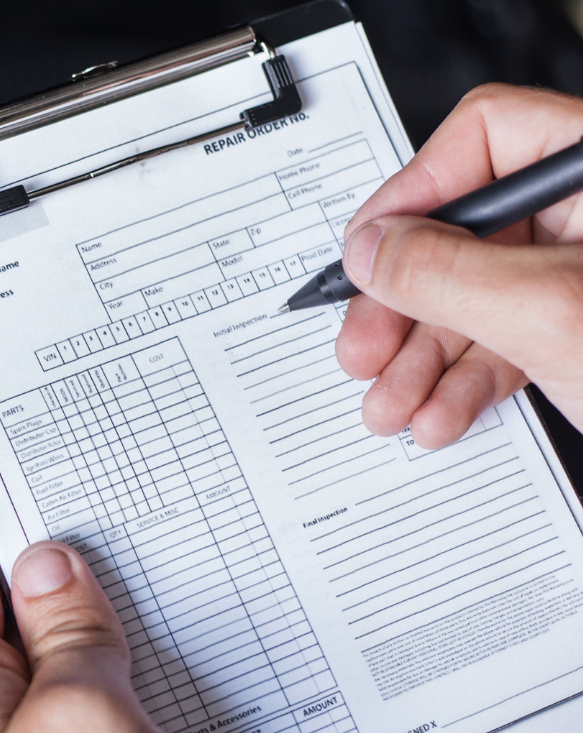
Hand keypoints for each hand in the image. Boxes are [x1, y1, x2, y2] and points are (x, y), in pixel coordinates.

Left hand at [0, 534, 214, 732]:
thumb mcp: (91, 714)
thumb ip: (68, 628)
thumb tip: (51, 565)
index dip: (10, 540)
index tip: (75, 532)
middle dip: (65, 604)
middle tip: (129, 601)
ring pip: (43, 686)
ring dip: (99, 667)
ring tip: (150, 671)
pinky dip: (115, 722)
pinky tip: (161, 731)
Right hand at [335, 83, 582, 449]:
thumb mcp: (548, 313)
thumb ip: (445, 272)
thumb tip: (374, 249)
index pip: (486, 140)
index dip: (412, 197)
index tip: (367, 256)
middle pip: (468, 232)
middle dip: (406, 305)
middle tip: (364, 345)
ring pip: (480, 298)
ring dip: (423, 359)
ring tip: (391, 401)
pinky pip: (510, 342)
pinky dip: (466, 382)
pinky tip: (440, 412)